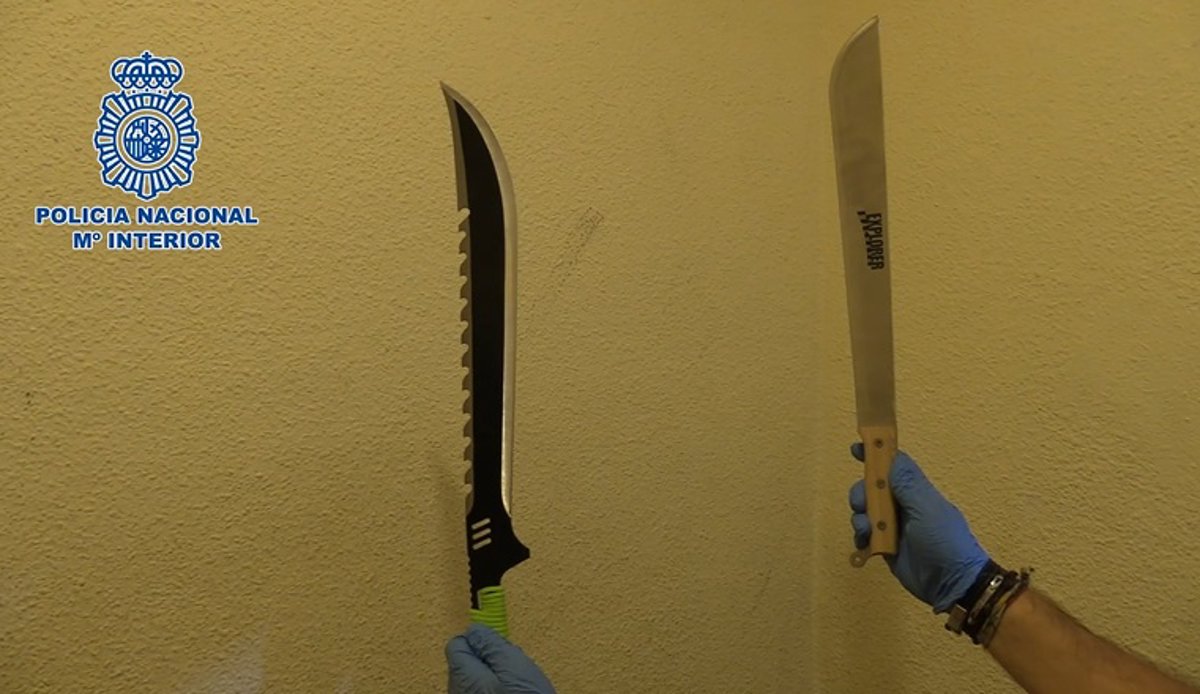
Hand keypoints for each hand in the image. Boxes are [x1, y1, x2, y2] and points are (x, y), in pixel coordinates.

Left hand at [446, 624, 556, 693]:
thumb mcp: (512, 664)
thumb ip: (490, 643)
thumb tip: (476, 629)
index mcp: (461, 674)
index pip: (458, 643)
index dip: (481, 641)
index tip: (500, 647)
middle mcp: (456, 692)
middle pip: (466, 664)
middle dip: (489, 661)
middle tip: (514, 669)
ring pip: (475, 682)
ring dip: (494, 680)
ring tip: (516, 689)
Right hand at [848, 442, 990, 612]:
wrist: (951, 583)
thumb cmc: (943, 540)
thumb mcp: (927, 508)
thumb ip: (908, 483)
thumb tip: (893, 456)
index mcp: (915, 491)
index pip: (893, 466)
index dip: (875, 456)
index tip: (855, 449)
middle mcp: (902, 505)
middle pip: (871, 488)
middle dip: (861, 493)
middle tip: (862, 505)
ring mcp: (892, 527)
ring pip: (864, 512)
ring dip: (860, 518)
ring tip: (867, 532)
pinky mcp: (885, 547)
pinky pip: (864, 536)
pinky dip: (860, 538)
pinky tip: (865, 545)